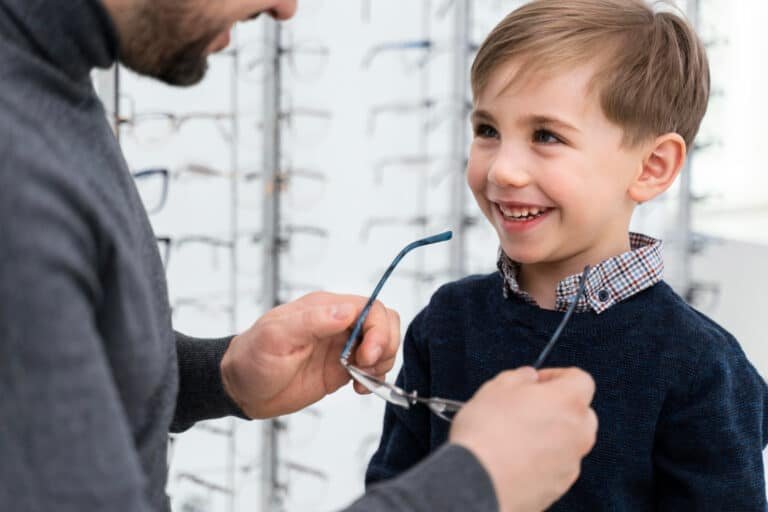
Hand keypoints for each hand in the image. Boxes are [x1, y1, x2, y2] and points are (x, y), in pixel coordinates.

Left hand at [220, 291, 399, 418]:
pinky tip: (360, 388)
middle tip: (367, 366)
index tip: (367, 354)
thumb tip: (346, 311)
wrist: (242, 389)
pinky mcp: (343, 368)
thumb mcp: (276, 337)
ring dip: (383, 361)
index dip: (377, 329)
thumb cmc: (253, 359)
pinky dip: (376, 377)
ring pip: (384, 342)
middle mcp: (337, 323)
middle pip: (384, 321)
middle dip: (385, 344)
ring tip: (363, 379)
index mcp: (324, 308)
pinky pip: (374, 366)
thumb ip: (312, 321)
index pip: (369, 307)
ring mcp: (343, 346)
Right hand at [449, 367, 597, 511]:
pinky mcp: (559, 486)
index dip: (557, 376)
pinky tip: (515, 457)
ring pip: (569, 441)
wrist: (478, 480)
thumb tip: (527, 378)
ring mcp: (570, 463)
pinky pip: (557, 465)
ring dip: (550, 435)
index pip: (581, 379)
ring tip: (516, 435)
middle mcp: (578, 433)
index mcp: (568, 402)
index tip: (538, 381)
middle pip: (581, 413)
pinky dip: (542, 459)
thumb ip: (520, 377)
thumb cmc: (487, 433)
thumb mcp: (496, 387)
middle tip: (528, 406)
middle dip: (558, 407)